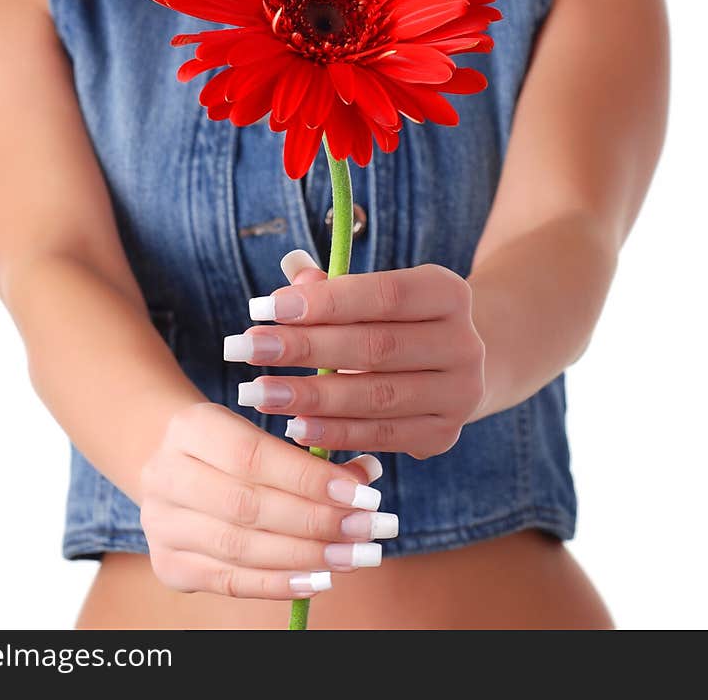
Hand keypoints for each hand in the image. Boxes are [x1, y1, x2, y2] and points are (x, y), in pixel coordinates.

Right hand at [138, 401, 397, 599]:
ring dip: (305, 556)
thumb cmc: (231, 446)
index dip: (309, 478)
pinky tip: (319, 579)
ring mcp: (160, 524)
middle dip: (316, 521)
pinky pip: (229, 581)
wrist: (169, 464)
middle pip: (247, 505)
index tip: (362, 493)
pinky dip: (278, 583)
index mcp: (189, 427)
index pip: (253, 455)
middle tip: (368, 529)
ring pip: (240, 547)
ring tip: (353, 556)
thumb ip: (309, 454)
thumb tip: (368, 475)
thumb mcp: (261, 431)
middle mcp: (165, 474)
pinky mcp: (167, 564)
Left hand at [225, 254, 485, 459]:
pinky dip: (334, 433)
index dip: (324, 302)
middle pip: (375, 347)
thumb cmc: (397, 321)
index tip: (264, 307)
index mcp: (448, 292)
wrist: (455, 366)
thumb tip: (292, 272)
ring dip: (310, 396)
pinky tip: (292, 426)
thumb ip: (334, 286)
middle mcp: (464, 343)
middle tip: (244, 348)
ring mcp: (460, 393)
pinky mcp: (444, 434)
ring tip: (257, 391)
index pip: (384, 295)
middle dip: (303, 348)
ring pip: (376, 397)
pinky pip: (381, 435)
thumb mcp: (375, 294)